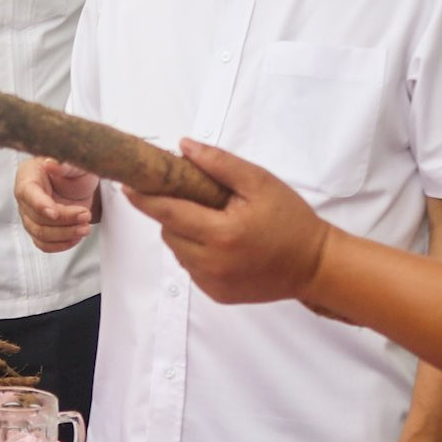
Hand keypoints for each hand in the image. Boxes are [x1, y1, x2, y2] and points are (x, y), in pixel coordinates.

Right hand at [15, 157, 98, 252]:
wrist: (80, 184)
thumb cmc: (72, 170)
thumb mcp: (74, 163)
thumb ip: (64, 164)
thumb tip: (51, 164)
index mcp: (28, 176)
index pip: (28, 193)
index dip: (40, 205)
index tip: (55, 212)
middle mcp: (25, 198)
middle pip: (37, 217)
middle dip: (64, 220)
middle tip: (86, 215)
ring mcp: (30, 216)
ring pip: (41, 234)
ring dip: (65, 234)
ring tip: (85, 228)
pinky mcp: (39, 230)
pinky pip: (44, 244)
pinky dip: (62, 244)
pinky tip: (77, 237)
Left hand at [124, 140, 332, 305]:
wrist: (314, 265)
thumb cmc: (290, 220)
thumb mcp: (260, 182)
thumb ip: (220, 164)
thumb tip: (184, 147)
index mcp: (221, 233)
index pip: (168, 212)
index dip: (144, 198)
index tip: (127, 185)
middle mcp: (212, 262)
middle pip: (169, 231)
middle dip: (174, 213)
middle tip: (198, 201)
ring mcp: (213, 283)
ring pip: (178, 251)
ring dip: (185, 234)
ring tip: (216, 223)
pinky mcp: (217, 295)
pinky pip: (192, 268)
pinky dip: (197, 253)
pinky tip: (223, 245)